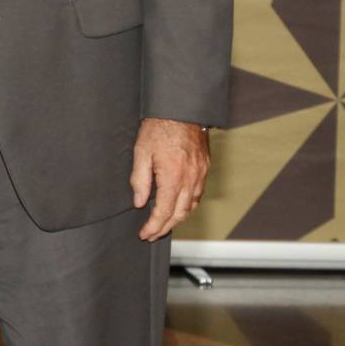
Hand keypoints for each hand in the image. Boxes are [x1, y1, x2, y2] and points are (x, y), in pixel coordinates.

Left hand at [130, 117, 211, 240]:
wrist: (182, 110)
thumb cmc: (159, 128)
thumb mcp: (141, 153)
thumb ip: (139, 180)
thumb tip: (139, 202)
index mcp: (173, 178)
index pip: (163, 212)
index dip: (153, 226)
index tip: (144, 234)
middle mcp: (190, 180)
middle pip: (179, 214)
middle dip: (165, 228)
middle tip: (152, 234)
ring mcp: (200, 175)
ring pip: (191, 206)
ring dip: (177, 218)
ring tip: (163, 224)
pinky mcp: (205, 168)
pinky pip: (198, 194)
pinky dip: (188, 205)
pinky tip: (179, 206)